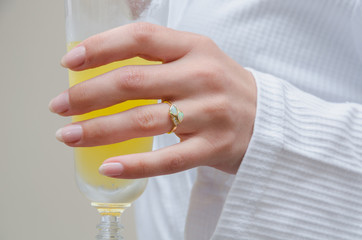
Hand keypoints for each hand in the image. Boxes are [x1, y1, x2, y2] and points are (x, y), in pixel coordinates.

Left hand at [49, 23, 256, 177]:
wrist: (265, 118)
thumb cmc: (221, 86)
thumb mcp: (197, 58)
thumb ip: (157, 58)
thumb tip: (101, 68)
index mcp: (194, 48)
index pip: (141, 38)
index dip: (101, 47)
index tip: (70, 62)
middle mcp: (202, 76)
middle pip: (133, 82)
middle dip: (88, 95)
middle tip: (59, 106)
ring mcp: (209, 113)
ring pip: (144, 121)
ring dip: (99, 130)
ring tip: (68, 135)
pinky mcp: (213, 147)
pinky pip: (168, 159)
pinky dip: (135, 164)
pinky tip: (108, 165)